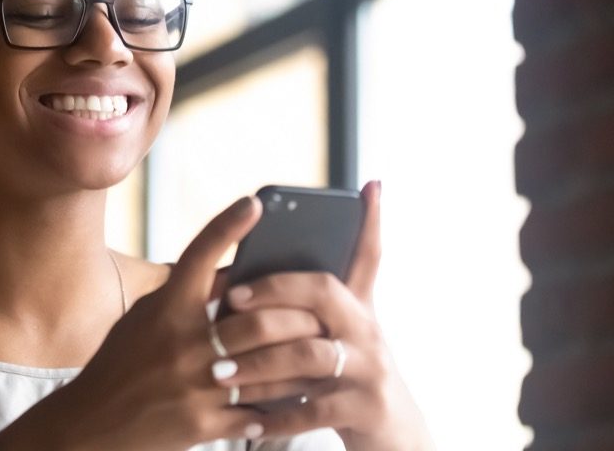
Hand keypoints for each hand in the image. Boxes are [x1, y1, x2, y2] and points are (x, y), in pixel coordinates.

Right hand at [0, 196, 324, 449]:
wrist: (91, 424)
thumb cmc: (121, 363)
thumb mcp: (146, 319)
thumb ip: (187, 297)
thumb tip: (237, 274)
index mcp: (165, 310)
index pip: (198, 255)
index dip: (227, 225)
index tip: (255, 203)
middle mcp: (181, 344)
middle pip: (259, 320)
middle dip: (299, 316)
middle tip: (324, 312)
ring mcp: (193, 386)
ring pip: (269, 370)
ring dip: (302, 363)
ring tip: (327, 355)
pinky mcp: (201, 424)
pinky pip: (258, 413)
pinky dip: (282, 408)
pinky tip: (301, 401)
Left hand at [211, 181, 434, 450]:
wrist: (394, 437)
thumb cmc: (344, 379)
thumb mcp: (330, 337)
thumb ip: (296, 310)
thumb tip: (230, 281)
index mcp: (355, 307)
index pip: (367, 254)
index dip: (370, 220)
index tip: (368, 187)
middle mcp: (366, 328)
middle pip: (322, 292)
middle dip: (273, 290)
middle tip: (231, 298)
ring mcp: (371, 367)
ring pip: (309, 354)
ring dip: (259, 363)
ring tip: (220, 373)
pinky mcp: (367, 407)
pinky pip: (314, 408)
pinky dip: (277, 416)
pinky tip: (248, 422)